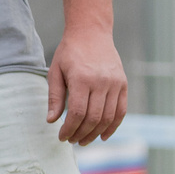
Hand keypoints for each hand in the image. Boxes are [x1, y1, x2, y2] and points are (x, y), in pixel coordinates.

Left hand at [45, 24, 128, 145]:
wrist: (91, 32)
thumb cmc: (69, 52)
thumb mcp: (55, 71)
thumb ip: (55, 97)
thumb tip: (51, 121)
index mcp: (82, 78)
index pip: (77, 113)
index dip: (69, 129)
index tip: (62, 137)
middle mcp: (101, 81)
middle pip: (93, 118)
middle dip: (81, 134)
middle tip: (71, 141)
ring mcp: (115, 83)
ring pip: (108, 117)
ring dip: (95, 133)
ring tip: (84, 140)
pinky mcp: (123, 84)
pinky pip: (121, 111)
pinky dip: (113, 126)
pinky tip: (103, 136)